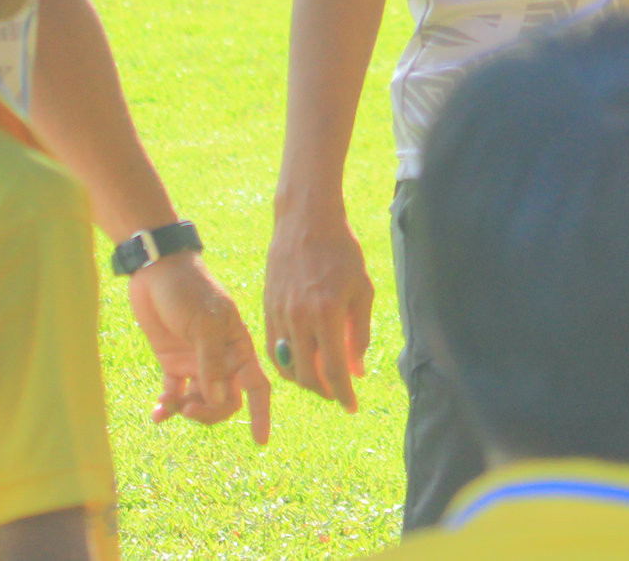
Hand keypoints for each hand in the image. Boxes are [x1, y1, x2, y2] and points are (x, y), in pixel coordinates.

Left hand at [127, 251, 271, 444]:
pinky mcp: (174, 363)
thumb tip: (220, 400)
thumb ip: (212, 363)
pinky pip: (175, 394)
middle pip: (227, 401)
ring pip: (202, 401)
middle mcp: (222, 359)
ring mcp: (197, 363)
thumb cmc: (188, 290)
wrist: (156, 271)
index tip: (260, 441)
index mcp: (239, 347)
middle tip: (190, 409)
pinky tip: (157, 414)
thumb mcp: (204, 323)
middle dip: (212, 413)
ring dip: (188, 411)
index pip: (257, 385)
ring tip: (169, 408)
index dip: (261, 413)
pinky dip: (168, 407)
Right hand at [262, 200, 374, 408]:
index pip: (334, 370)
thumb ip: (360, 333)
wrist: (305, 220)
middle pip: (307, 375)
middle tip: (338, 393)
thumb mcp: (362, 290)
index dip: (344, 394)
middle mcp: (299, 318)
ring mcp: (279, 314)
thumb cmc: (342, 252)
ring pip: (287, 365)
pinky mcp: (266, 308)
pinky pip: (273, 349)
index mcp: (327, 313)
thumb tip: (357, 371)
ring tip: (321, 379)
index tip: (352, 407)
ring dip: (304, 380)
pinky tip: (301, 363)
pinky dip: (286, 363)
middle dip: (325, 391)